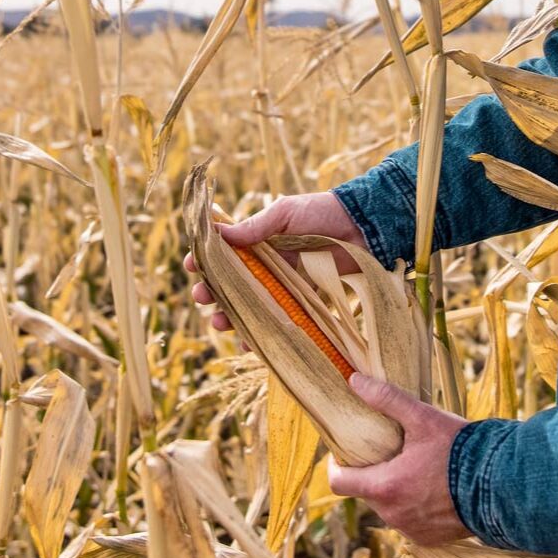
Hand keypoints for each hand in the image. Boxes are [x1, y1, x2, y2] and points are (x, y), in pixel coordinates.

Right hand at [183, 190, 365, 333]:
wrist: (366, 227)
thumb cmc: (324, 212)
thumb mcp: (287, 212)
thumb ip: (256, 225)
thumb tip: (219, 233)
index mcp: (262, 243)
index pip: (227, 254)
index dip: (207, 261)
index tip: (191, 266)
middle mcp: (270, 267)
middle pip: (234, 285)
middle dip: (214, 294)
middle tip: (202, 299)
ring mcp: (286, 287)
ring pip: (253, 308)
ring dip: (233, 317)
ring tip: (220, 324)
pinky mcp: (306, 304)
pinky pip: (281, 324)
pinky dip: (265, 336)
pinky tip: (251, 344)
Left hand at [327, 373, 469, 545]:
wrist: (503, 486)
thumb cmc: (460, 450)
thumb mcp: (423, 418)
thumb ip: (386, 399)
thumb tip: (354, 380)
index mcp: (385, 488)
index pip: (339, 483)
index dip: (337, 465)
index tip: (346, 452)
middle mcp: (393, 515)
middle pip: (367, 493)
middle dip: (373, 473)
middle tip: (389, 452)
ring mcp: (412, 531)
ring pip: (390, 508)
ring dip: (396, 490)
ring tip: (415, 467)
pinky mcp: (432, 539)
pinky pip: (412, 522)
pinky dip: (416, 506)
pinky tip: (434, 488)